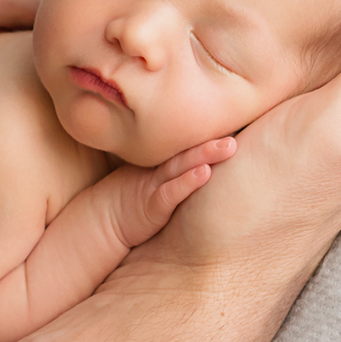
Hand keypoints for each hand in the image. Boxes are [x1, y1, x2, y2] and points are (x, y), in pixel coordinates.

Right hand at [103, 138, 237, 248]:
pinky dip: (187, 183)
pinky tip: (204, 173)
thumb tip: (198, 162)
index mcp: (161, 164)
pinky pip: (170, 193)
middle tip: (239, 129)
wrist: (101, 221)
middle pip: (189, 151)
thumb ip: (171, 169)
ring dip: (206, 155)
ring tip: (230, 146)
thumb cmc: (129, 201)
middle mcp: (159, 170)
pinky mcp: (151, 207)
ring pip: (182, 167)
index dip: (210, 134)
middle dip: (213, 141)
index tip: (235, 120)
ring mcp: (154, 186)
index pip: (187, 146)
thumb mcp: (150, 180)